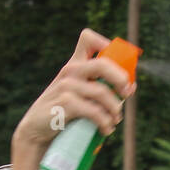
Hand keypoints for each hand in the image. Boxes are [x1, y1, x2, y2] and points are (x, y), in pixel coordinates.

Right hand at [10, 28, 136, 169]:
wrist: (37, 131)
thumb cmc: (63, 113)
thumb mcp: (80, 95)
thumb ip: (101, 87)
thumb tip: (132, 86)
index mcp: (74, 64)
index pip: (88, 39)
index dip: (107, 45)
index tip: (118, 65)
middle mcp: (70, 71)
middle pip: (103, 64)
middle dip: (121, 79)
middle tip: (126, 94)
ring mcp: (67, 86)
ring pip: (103, 92)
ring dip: (115, 110)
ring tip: (114, 121)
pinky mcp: (66, 103)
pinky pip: (95, 112)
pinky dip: (105, 123)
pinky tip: (106, 130)